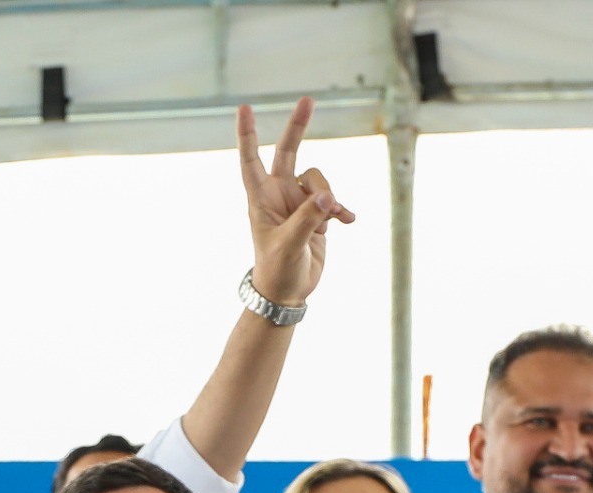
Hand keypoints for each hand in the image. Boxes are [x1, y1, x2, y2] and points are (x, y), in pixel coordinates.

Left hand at [239, 99, 353, 307]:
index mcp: (261, 198)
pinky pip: (334, 201)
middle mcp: (279, 194)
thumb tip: (326, 198)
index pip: (251, 160)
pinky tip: (348, 222)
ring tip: (330, 222)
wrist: (288, 291)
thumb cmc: (277, 269)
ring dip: (329, 198)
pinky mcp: (316, 214)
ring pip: (320, 181)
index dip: (248, 135)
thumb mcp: (289, 245)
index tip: (245, 108)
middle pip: (289, 151)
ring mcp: (299, 202)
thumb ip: (307, 219)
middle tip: (307, 100)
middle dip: (298, 127)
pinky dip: (341, 210)